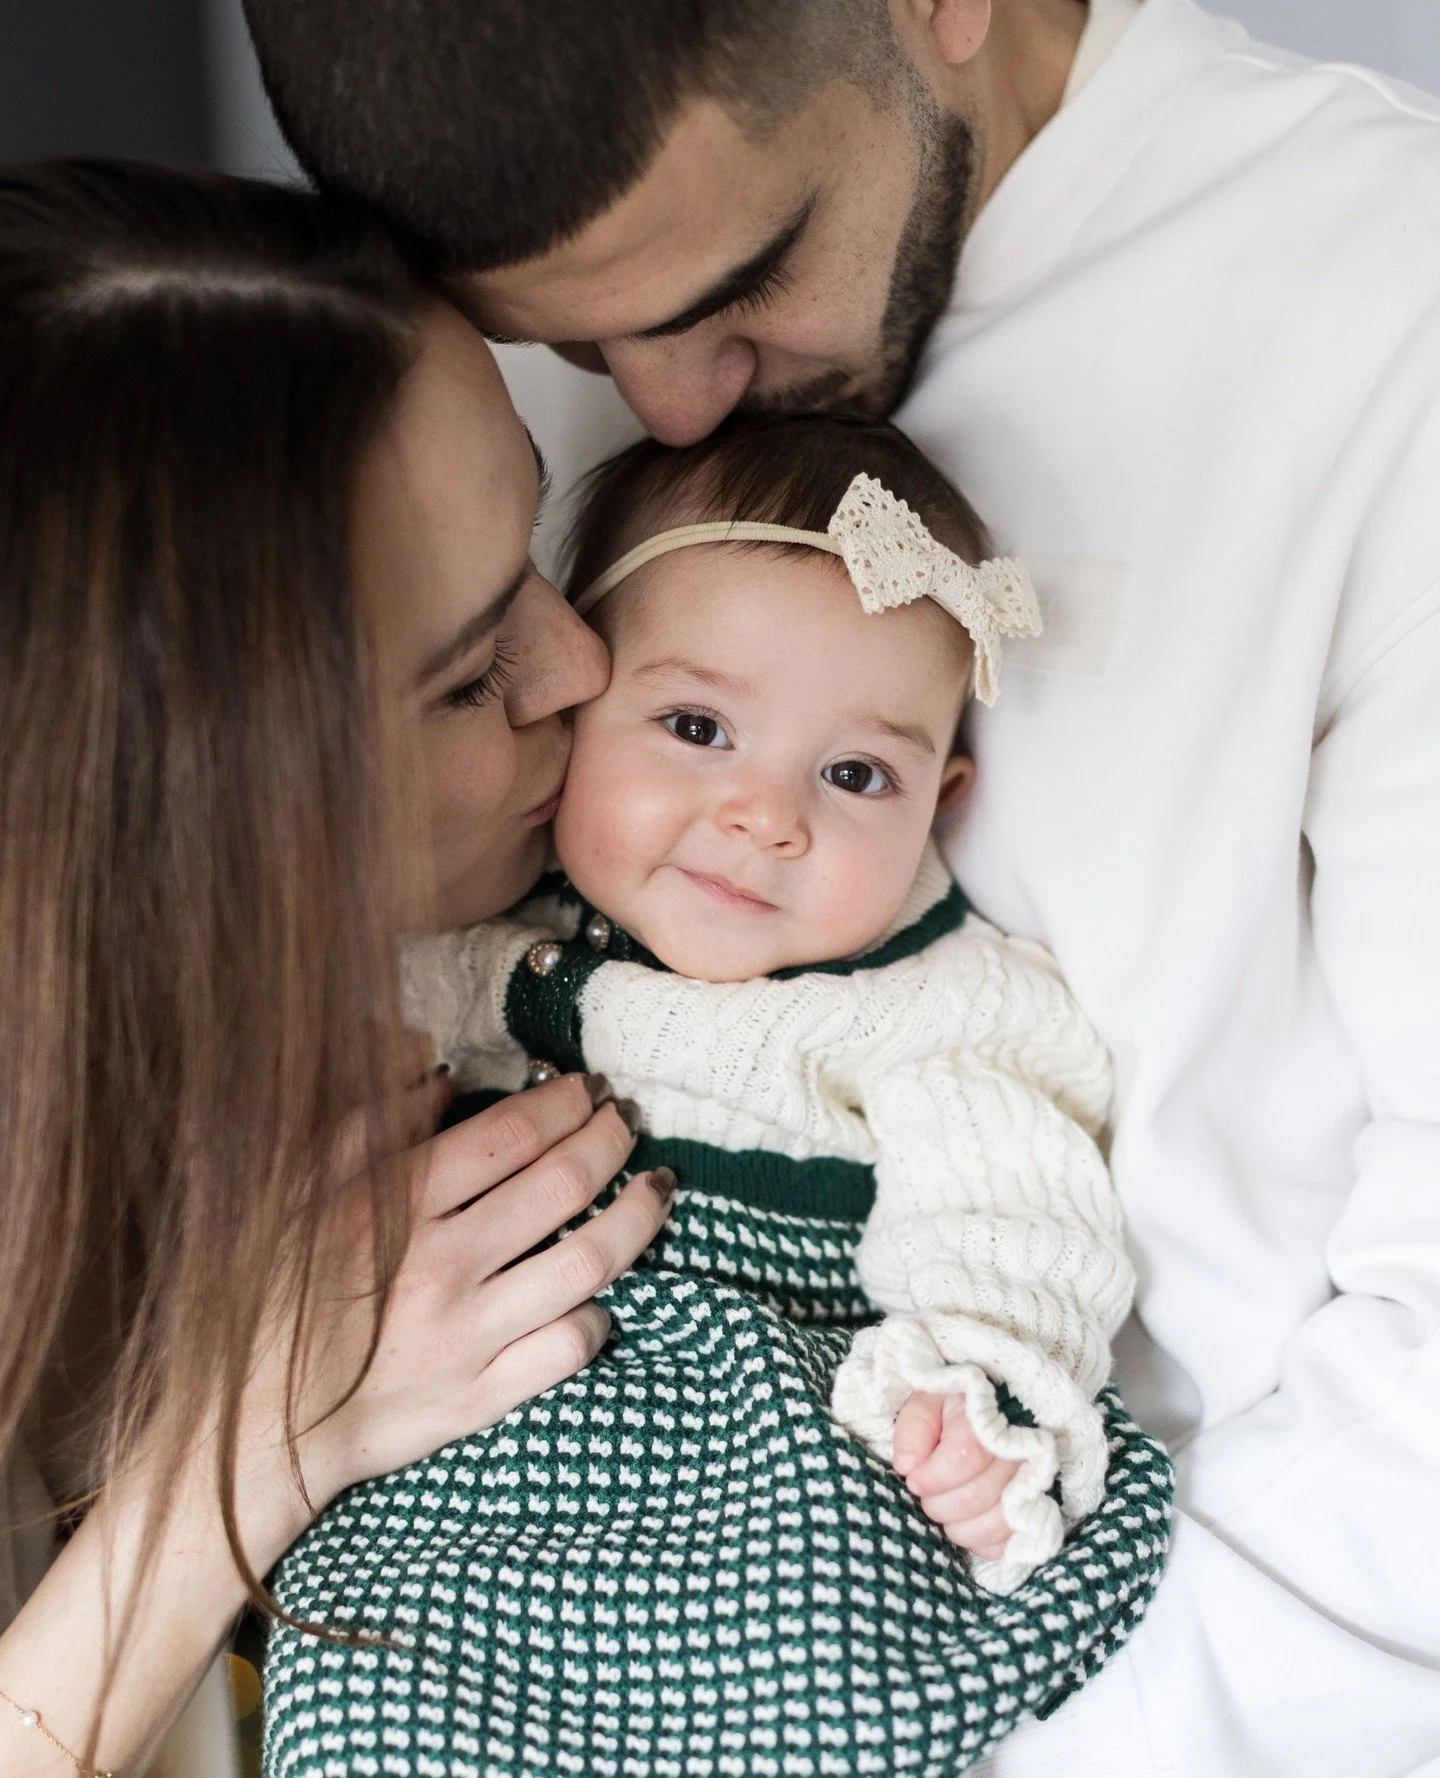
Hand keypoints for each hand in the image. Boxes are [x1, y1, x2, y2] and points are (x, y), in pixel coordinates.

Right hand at [240, 1068, 671, 1561]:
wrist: (251, 1423)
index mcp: (397, 1207)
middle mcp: (441, 1266)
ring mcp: (468, 1336)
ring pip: (589, 1261)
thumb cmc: (273, 1295)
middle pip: (564, 1185)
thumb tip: (438, 1065)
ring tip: (655, 1189)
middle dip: (612, 1140)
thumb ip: (369, 1118)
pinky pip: (570, 1347)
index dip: (564, 1103)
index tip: (587, 1088)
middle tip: (627, 1120)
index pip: (512, 1135)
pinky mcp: (481, 1399)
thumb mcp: (301, 1190)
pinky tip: (604, 1290)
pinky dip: (600, 1312)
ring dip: (637, 1217)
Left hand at [891, 1391, 1020, 1560]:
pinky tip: (967, 1525)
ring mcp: (1033, 1485)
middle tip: (926, 1497)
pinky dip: (980, 1543)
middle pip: (978, 1495)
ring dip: (958, 1528)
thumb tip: (907, 1465)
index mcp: (990, 1418)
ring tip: (944, 1512)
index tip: (913, 1480)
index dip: (933, 1477)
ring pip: (995, 1524)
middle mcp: (1020, 1452)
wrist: (990, 1420)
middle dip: (939, 1505)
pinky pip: (1008, 1542)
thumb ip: (916, 1425)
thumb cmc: (953, 1412)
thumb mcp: (929, 1402)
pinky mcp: (1033, 1515)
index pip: (966, 1456)